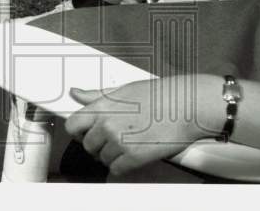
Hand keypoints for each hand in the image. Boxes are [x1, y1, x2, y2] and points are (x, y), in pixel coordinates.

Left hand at [64, 75, 220, 176]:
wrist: (186, 105)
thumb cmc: (161, 94)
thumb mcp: (125, 89)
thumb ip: (97, 95)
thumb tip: (76, 93)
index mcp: (104, 105)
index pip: (73, 124)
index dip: (78, 131)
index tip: (84, 132)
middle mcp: (108, 124)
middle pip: (87, 144)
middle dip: (98, 143)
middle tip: (113, 138)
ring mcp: (119, 141)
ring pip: (102, 158)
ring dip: (111, 154)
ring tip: (127, 143)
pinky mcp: (133, 157)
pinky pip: (116, 168)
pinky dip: (122, 165)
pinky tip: (132, 154)